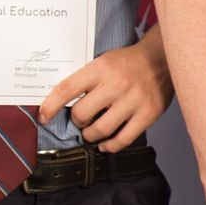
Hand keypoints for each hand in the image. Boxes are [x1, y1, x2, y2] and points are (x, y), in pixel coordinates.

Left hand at [42, 36, 172, 148]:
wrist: (161, 59)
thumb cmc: (127, 62)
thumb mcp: (103, 61)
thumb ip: (86, 80)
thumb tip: (60, 103)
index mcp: (101, 68)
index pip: (67, 89)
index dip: (51, 106)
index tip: (43, 117)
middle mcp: (116, 84)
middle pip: (82, 114)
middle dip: (77, 121)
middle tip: (81, 119)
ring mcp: (133, 101)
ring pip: (100, 130)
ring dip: (90, 135)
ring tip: (92, 131)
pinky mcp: (148, 114)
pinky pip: (122, 139)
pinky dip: (110, 146)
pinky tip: (105, 144)